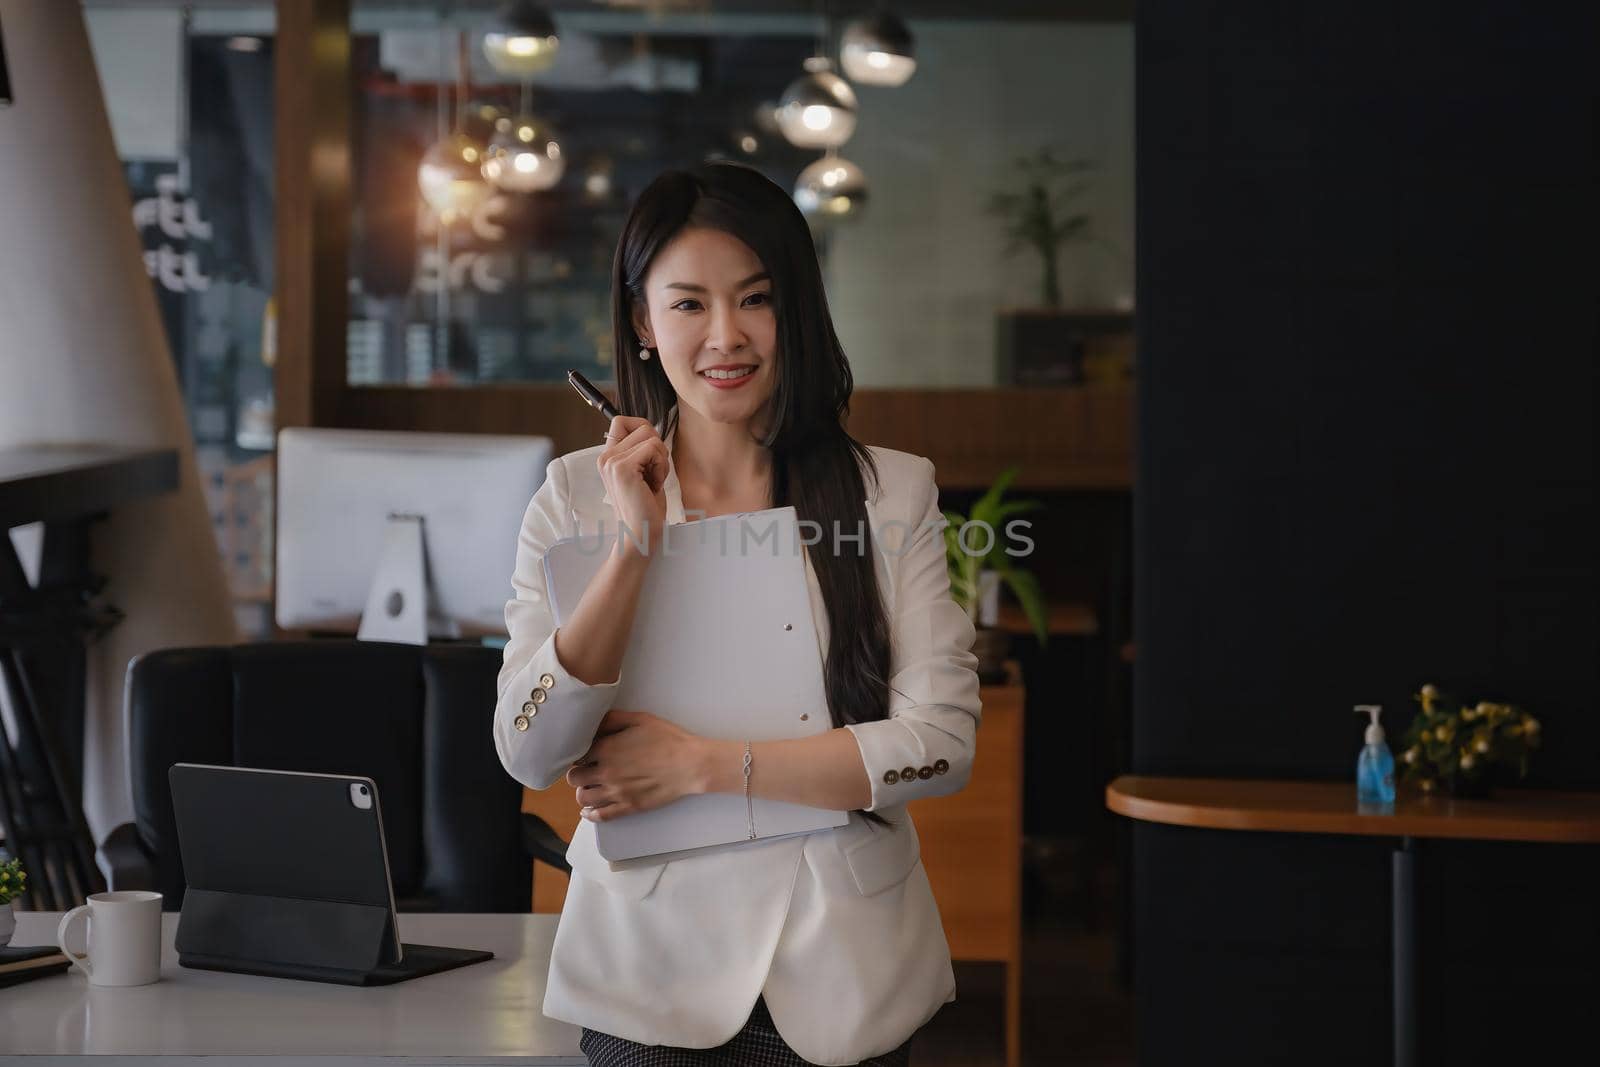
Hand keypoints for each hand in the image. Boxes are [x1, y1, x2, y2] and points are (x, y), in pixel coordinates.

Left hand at [566, 710, 705, 820]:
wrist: (690, 764)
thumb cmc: (668, 739)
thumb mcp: (640, 719)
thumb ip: (613, 719)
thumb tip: (594, 722)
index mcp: (606, 749)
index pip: (577, 754)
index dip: (579, 753)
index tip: (585, 753)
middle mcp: (606, 772)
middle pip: (575, 778)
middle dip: (578, 773)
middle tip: (586, 770)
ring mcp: (616, 792)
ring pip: (583, 798)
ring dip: (583, 792)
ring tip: (590, 787)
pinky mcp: (628, 807)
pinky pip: (601, 816)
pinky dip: (590, 814)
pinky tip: (589, 810)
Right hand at [598, 416, 668, 558]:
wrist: (641, 534)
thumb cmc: (646, 508)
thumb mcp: (643, 472)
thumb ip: (642, 450)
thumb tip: (652, 428)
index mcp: (608, 457)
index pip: (622, 420)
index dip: (643, 430)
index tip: (650, 456)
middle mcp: (605, 457)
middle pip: (643, 426)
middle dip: (658, 449)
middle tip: (652, 475)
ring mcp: (611, 462)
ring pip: (651, 436)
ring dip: (661, 460)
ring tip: (652, 482)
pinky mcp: (622, 468)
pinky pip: (654, 449)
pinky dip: (662, 467)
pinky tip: (653, 486)